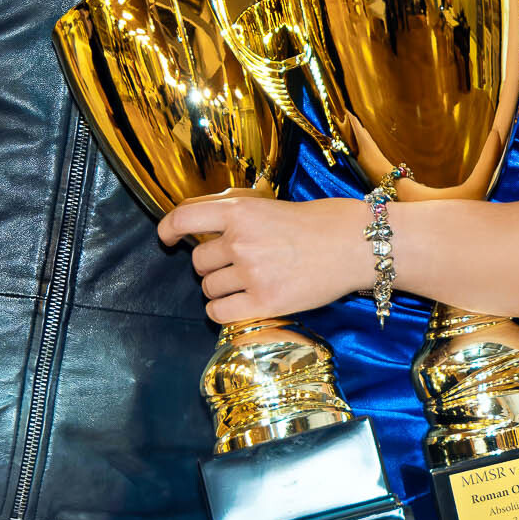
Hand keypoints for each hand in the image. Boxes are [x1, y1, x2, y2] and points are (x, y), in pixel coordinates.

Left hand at [156, 192, 371, 323]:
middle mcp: (240, 240)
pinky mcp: (265, 302)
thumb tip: (200, 231)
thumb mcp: (267, 206)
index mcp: (239, 211)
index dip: (168, 229)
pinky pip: (220, 313)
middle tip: (237, 265)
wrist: (352, 244)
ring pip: (208, 289)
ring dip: (219, 289)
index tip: (166, 238)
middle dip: (211, 266)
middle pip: (198, 262)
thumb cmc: (315, 223)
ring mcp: (252, 272)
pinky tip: (239, 304)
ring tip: (247, 283)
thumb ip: (234, 217)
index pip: (185, 217)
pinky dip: (223, 311)